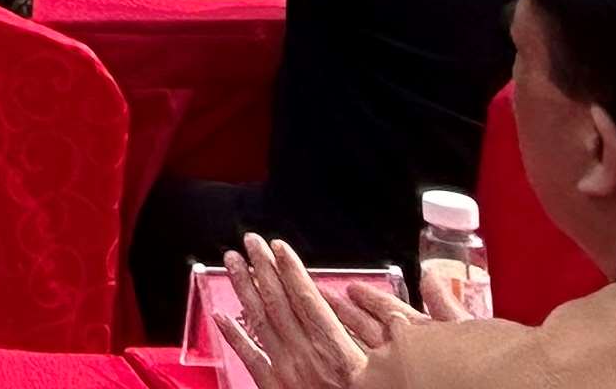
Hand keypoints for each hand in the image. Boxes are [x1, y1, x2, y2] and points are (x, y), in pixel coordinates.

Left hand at [217, 233, 425, 388]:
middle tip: (250, 241)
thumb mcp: (383, 371)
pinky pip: (248, 357)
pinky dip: (233, 334)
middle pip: (279, 303)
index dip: (292, 270)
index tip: (280, 246)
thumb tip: (394, 316)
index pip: (307, 300)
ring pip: (260, 321)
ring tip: (232, 261)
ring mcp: (285, 372)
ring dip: (244, 288)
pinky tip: (220, 315)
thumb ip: (384, 343)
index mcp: (335, 353)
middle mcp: (305, 357)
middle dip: (263, 268)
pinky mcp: (272, 387)